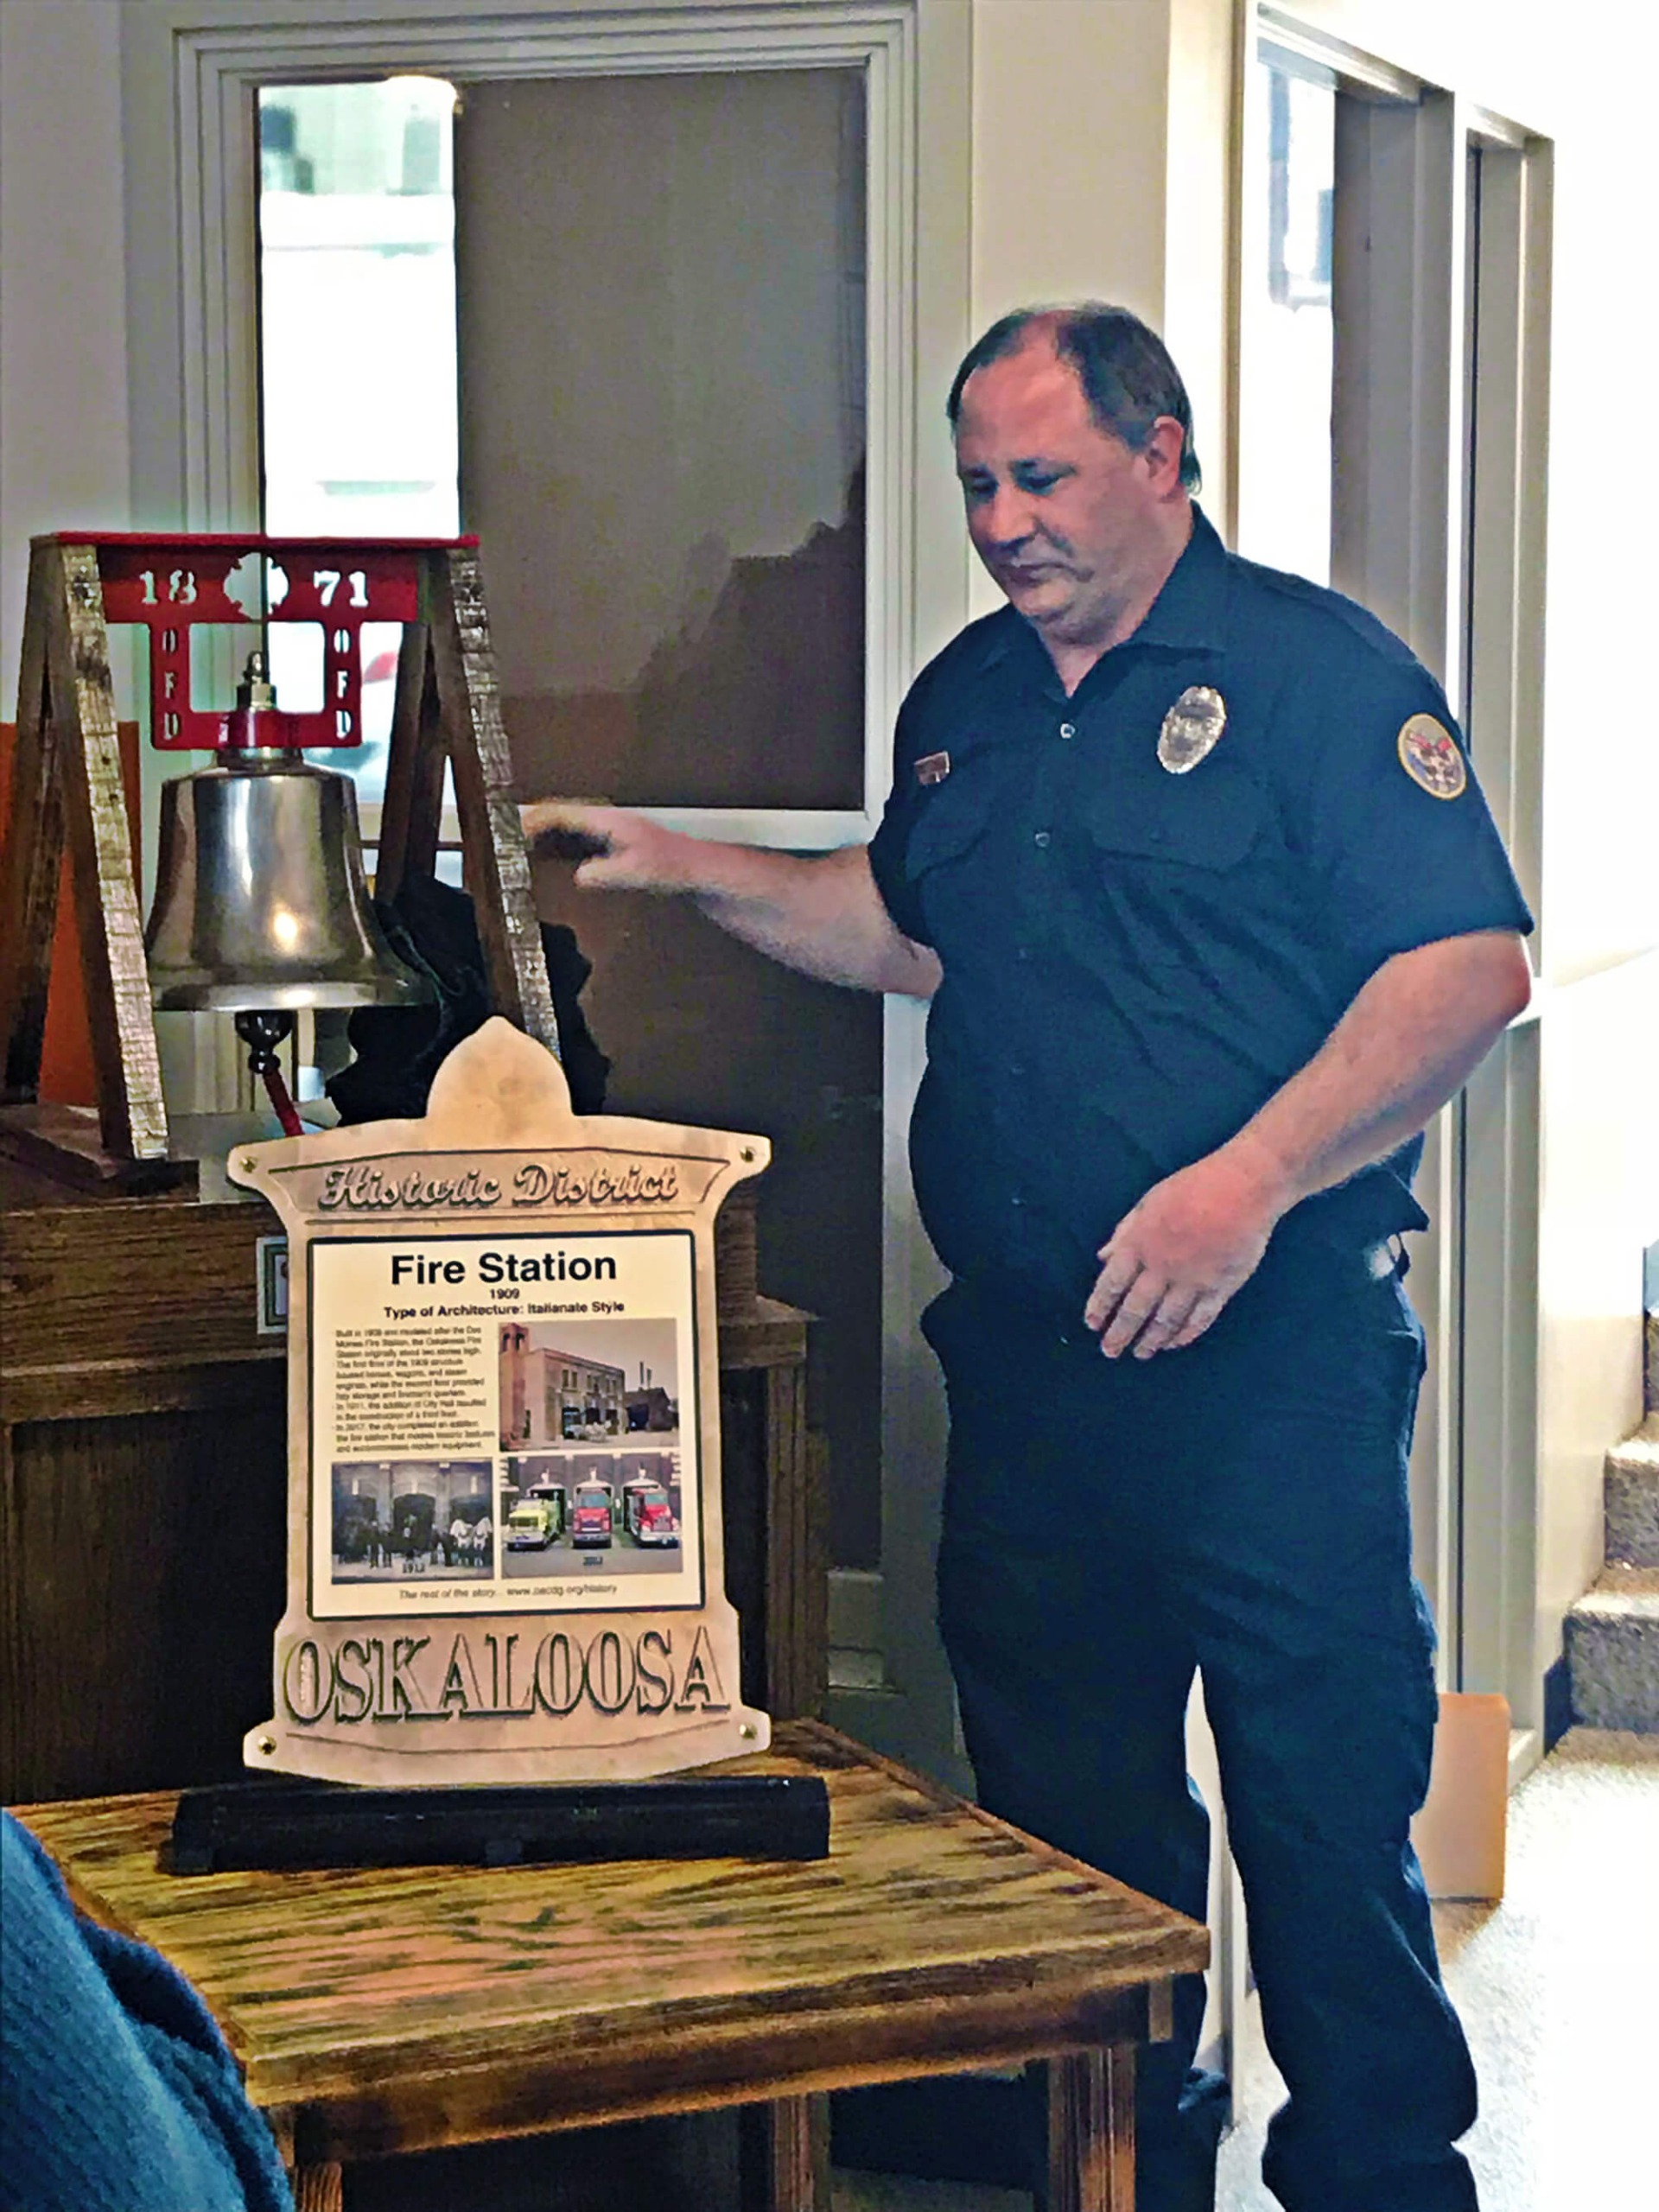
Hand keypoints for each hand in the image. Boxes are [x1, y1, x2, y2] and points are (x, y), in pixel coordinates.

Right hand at [520, 802, 687, 891]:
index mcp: (609, 820)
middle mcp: (608, 819)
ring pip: (569, 822)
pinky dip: (560, 838)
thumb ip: (607, 873)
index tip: (513, 826)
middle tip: (506, 829)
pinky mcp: (615, 841)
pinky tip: (553, 852)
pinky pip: (578, 834)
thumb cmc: (673, 865)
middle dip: (532, 819)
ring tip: (520, 838)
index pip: (562, 812)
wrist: (697, 867)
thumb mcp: (637, 871)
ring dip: (545, 827)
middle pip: (560, 813)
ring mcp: (611, 829)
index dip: (535, 818)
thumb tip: (580, 875)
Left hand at [1083, 1145, 1287, 1358]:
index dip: (1100, 1306)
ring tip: (1141, 1353)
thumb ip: (1125, 1232)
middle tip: (1110, 1351)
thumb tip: (1102, 1257)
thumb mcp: (1149, 1202)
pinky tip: (1174, 1344)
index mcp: (1140, 1243)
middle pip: (1135, 1309)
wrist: (1243, 1188)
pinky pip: (1199, 1319)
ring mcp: (1192, 1280)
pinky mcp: (1220, 1288)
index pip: (1111, 1283)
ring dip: (1150, 1340)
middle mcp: (1162, 1267)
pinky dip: (1185, 1334)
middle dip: (1119, 1333)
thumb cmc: (1193, 1187)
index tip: (1092, 1324)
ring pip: (1166, 1320)